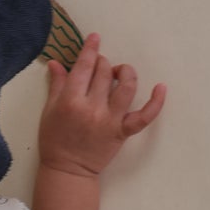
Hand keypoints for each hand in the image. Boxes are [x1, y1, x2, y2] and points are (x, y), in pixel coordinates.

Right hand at [38, 33, 166, 177]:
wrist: (68, 171)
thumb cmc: (54, 141)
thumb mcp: (49, 111)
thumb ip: (56, 85)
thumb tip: (57, 62)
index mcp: (70, 101)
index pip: (83, 67)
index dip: (90, 49)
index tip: (95, 38)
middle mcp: (91, 108)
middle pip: (104, 73)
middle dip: (103, 63)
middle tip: (99, 66)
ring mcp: (109, 120)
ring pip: (126, 86)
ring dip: (125, 72)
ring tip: (119, 73)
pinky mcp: (122, 132)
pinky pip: (144, 116)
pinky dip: (156, 102)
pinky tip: (161, 88)